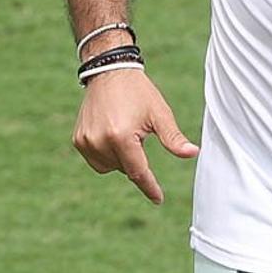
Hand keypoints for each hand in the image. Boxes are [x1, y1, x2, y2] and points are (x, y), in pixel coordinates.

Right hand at [72, 69, 198, 203]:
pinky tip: (113, 133)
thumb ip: (174, 138)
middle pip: (125, 168)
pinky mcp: (78, 140)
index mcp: (121, 137)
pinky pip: (97, 160)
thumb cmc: (140, 93)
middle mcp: (100, 142)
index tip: (159, 199)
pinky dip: (108, 154)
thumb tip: (193, 153)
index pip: (138, 172)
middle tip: (139, 132)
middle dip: (136, 158)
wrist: (110, 73)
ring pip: (110, 167)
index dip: (150, 186)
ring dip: (122, 158)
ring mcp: (85, 142)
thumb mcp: (160, 114)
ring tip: (125, 130)